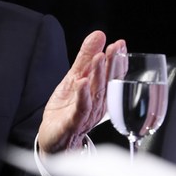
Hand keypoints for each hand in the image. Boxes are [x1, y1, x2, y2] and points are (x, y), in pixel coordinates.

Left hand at [38, 30, 125, 152]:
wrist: (55, 139)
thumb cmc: (67, 109)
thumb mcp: (74, 78)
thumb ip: (85, 58)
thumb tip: (99, 35)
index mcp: (100, 93)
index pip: (112, 75)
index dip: (117, 60)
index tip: (120, 44)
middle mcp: (97, 104)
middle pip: (106, 82)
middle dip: (111, 64)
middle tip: (114, 48)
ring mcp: (86, 114)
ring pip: (95, 94)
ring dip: (97, 75)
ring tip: (98, 58)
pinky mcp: (73, 123)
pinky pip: (80, 109)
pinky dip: (82, 96)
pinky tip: (82, 83)